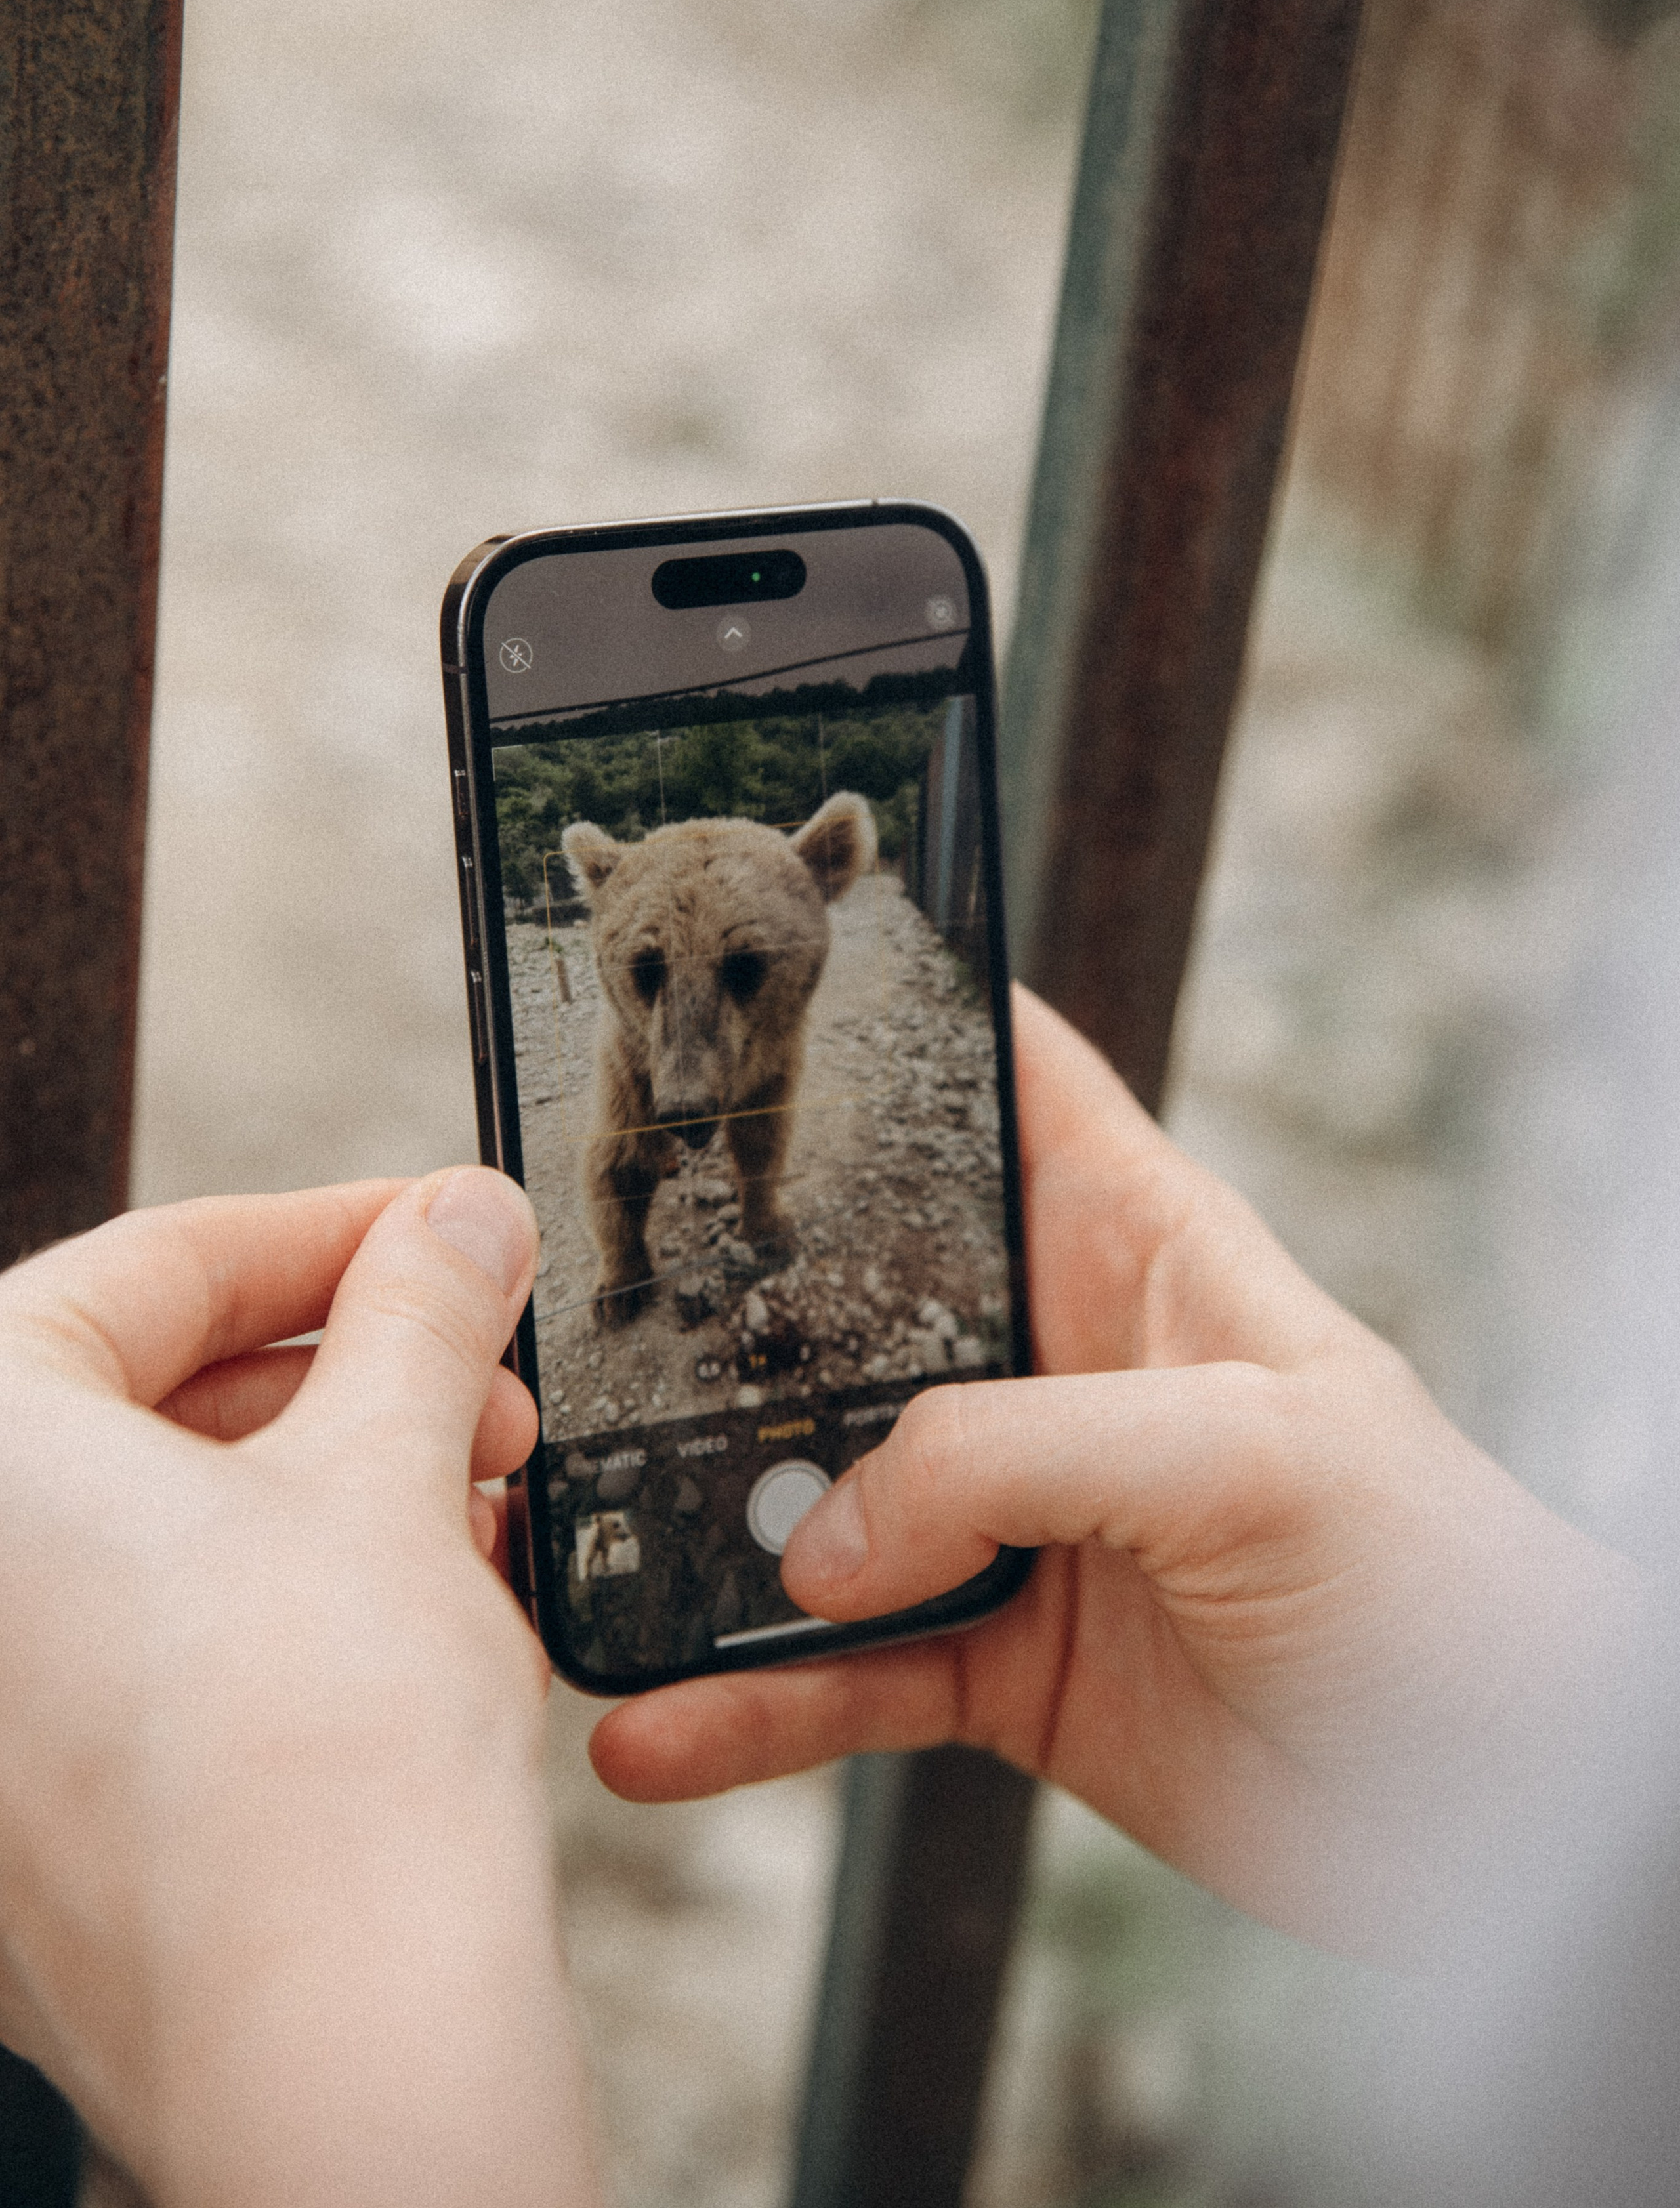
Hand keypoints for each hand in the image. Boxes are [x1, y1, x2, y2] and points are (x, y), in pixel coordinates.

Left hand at [0, 1170, 598, 2207]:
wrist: (333, 2051)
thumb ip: (422, 1309)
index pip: (158, 1264)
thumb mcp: (390, 1465)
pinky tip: (423, 1618)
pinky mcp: (40, 1839)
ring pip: (168, 1536)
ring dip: (338, 1494)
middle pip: (157, 1401)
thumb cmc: (313, 1771)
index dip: (334, 1231)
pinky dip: (287, 1612)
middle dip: (352, 1379)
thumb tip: (455, 1222)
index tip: (443, 1231)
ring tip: (477, 1506)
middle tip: (481, 1380)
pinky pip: (161, 1660)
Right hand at [592, 990, 1638, 1959]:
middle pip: (863, 1296)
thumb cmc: (1434, 1580)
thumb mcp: (1246, 1455)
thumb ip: (1019, 1457)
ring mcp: (1022, 1517)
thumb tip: (825, 1537)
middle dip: (736, 1302)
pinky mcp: (999, 1659)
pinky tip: (661, 1727)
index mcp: (1143, 1251)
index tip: (769, 990)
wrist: (1491, 1817)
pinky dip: (750, 1702)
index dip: (910, 1020)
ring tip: (587, 1543)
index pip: (1016, 1084)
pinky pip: (841, 1673)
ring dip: (711, 1527)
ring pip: (823, 1497)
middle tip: (597, 1307)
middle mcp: (1060, 1369)